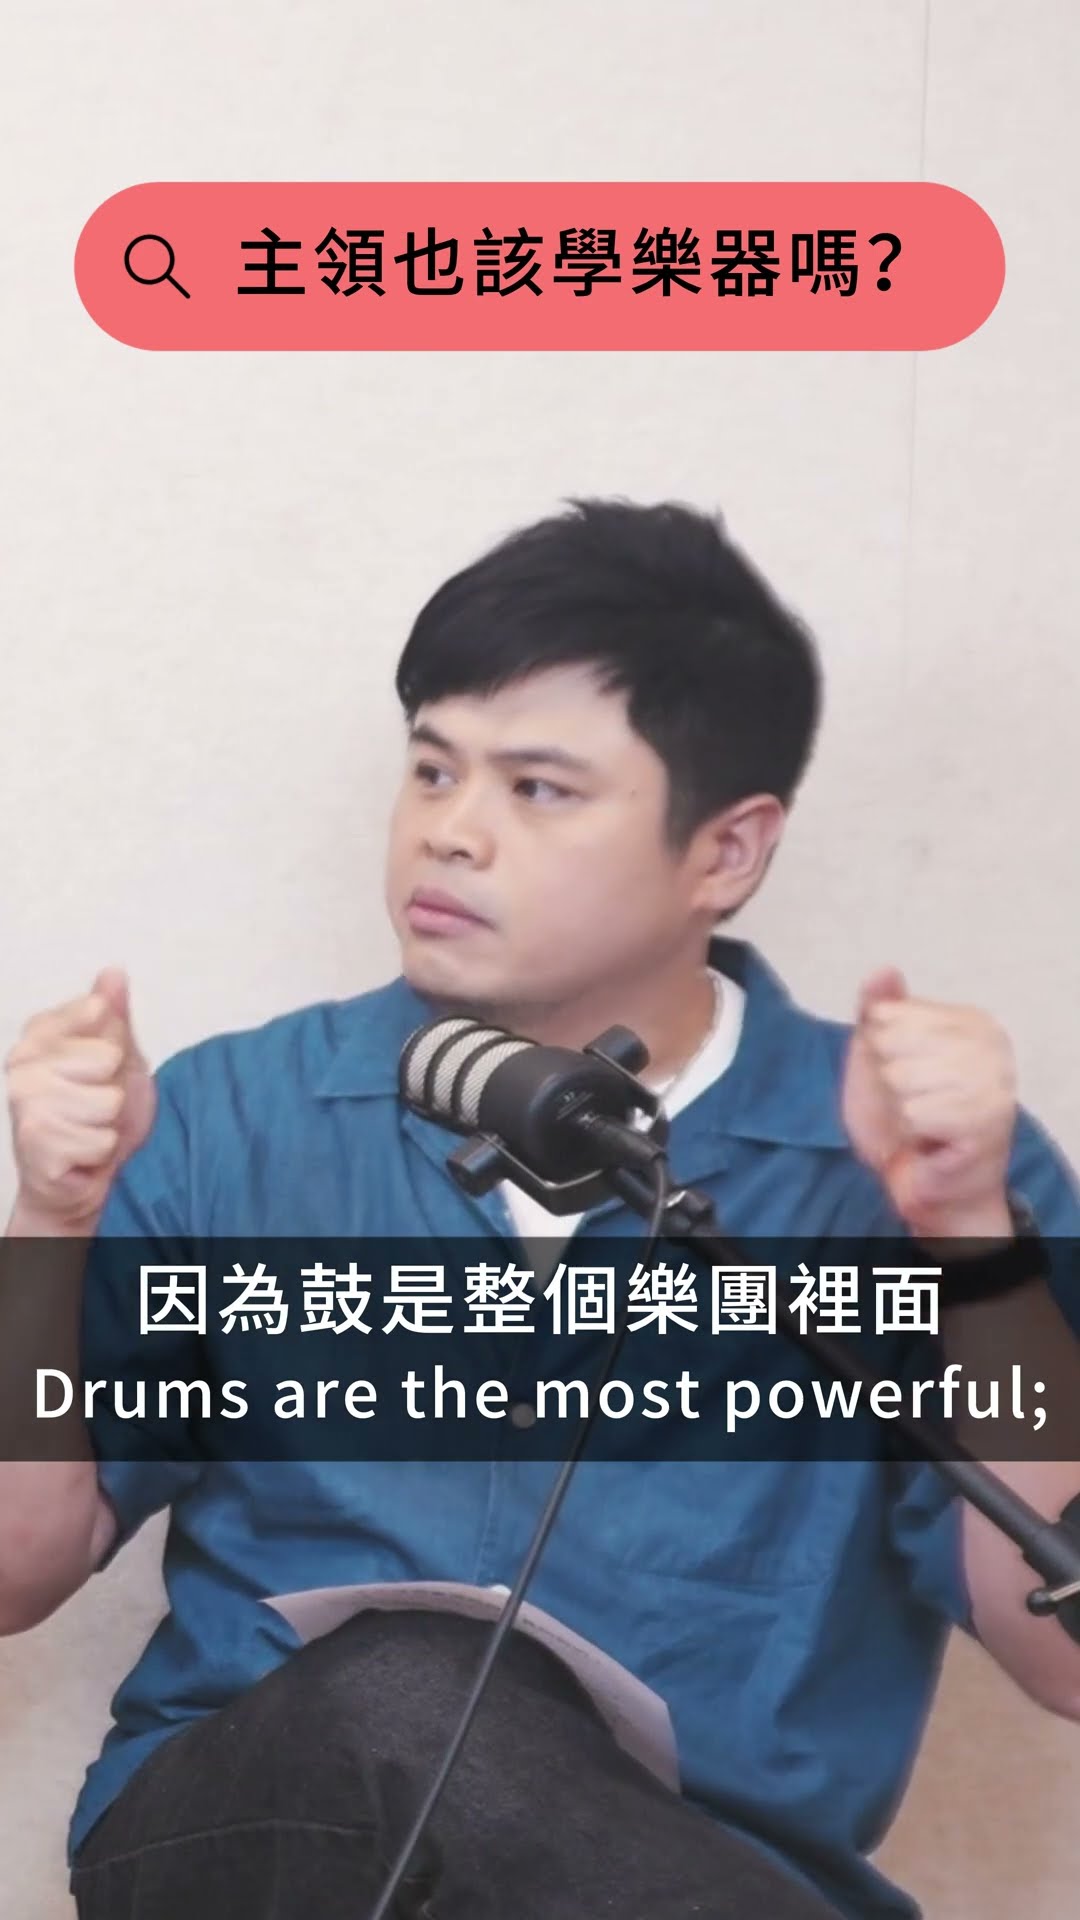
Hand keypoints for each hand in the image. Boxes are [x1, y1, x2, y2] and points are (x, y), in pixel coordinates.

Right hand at [5, 968, 155, 1233]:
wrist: (82, 1174)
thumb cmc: (98, 1114)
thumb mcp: (119, 1058)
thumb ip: (114, 1016)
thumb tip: (113, 972)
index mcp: (39, 1033)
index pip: (100, 1012)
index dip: (115, 1046)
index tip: (99, 1068)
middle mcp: (22, 1062)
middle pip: (108, 1057)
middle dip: (114, 1087)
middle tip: (95, 1106)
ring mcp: (24, 1102)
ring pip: (108, 1101)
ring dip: (108, 1123)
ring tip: (88, 1128)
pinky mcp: (36, 1141)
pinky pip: (101, 1139)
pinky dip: (100, 1151)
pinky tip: (81, 1152)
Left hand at [841, 966, 1016, 1244]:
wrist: (926, 1182)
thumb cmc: (905, 1118)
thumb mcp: (879, 1057)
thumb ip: (879, 1012)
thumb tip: (883, 969)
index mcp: (972, 1021)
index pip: (890, 1014)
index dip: (880, 1050)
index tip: (904, 1072)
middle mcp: (993, 1045)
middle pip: (894, 1044)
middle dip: (889, 1080)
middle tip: (913, 1101)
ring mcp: (996, 1082)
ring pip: (903, 1078)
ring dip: (901, 1108)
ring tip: (922, 1121)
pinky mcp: (987, 1121)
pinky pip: (915, 1112)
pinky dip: (911, 1131)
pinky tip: (931, 1139)